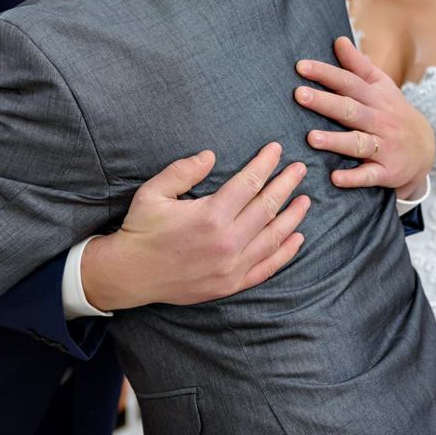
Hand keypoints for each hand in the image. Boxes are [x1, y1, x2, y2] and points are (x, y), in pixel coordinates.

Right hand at [80, 143, 309, 309]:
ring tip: (305, 200)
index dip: (265, 164)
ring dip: (293, 217)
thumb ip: (183, 171)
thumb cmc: (140, 230)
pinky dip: (285, 253)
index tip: (277, 150)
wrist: (129, 275)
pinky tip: (297, 238)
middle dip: (286, 184)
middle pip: (267, 207)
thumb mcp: (154, 192)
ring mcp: (231, 266)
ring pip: (273, 237)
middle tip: (300, 169)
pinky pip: (266, 268)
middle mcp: (226, 242)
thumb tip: (211, 155)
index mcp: (210, 215)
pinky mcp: (230, 285)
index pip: (249, 183)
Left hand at [294, 37, 433, 201]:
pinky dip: (353, 177)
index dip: (326, 74)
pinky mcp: (386, 171)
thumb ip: (358, 65)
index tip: (301, 67)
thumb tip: (338, 40)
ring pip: (358, 143)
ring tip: (311, 138)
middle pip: (350, 110)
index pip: (349, 82)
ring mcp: (384, 146)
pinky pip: (369, 175)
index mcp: (376, 97)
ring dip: (336, 141)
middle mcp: (380, 120)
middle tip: (299, 95)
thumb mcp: (381, 86)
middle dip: (325, 102)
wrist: (424, 149)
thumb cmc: (393, 112)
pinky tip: (335, 178)